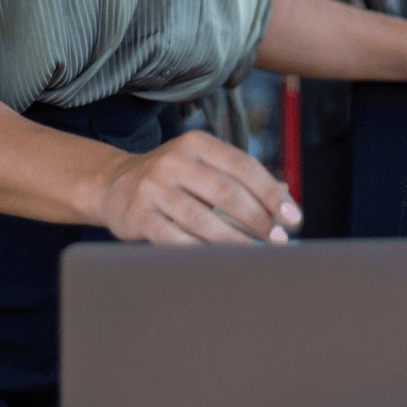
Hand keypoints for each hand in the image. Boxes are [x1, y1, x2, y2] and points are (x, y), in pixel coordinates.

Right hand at [96, 130, 301, 244]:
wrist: (114, 186)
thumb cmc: (172, 179)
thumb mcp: (203, 166)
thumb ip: (240, 177)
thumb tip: (286, 194)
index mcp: (196, 144)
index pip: (243, 166)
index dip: (271, 193)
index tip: (292, 216)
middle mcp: (174, 161)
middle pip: (227, 192)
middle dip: (258, 219)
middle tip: (278, 240)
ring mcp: (154, 188)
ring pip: (203, 219)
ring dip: (235, 241)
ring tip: (257, 254)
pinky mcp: (139, 216)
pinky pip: (176, 239)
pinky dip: (201, 252)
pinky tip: (220, 262)